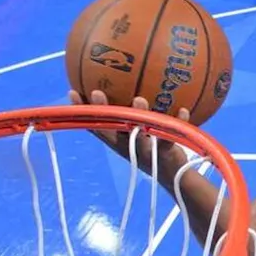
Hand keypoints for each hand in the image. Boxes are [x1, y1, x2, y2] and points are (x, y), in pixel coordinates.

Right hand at [70, 89, 189, 177]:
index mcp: (118, 140)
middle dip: (103, 112)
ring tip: (139, 100)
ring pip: (138, 134)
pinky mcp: (164, 155)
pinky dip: (177, 122)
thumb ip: (133, 111)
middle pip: (111, 129)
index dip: (83, 112)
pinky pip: (171, 138)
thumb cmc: (153, 147)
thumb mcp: (139, 130)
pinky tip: (182, 110)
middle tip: (96, 93)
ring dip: (138, 116)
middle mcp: (127, 145)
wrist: (174, 175)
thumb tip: (133, 80)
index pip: (96, 124)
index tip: (73, 93)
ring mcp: (145, 151)